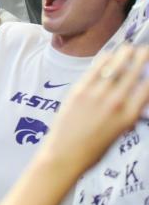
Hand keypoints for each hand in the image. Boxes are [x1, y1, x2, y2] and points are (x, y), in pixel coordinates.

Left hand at [40, 45, 148, 175]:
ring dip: (124, 55)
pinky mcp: (78, 92)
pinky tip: (109, 54)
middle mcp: (115, 103)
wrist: (64, 156)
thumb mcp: (118, 135)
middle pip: (132, 74)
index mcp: (129, 116)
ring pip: (114, 68)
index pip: (147, 89)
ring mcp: (96, 96)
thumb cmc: (92, 151)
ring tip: (130, 47)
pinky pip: (94, 71)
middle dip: (141, 58)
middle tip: (145, 49)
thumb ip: (127, 117)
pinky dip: (104, 60)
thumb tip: (134, 104)